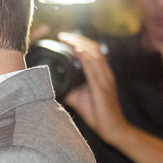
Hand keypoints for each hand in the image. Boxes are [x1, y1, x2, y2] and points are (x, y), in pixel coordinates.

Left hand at [56, 31, 130, 145]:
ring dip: (80, 44)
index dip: (79, 41)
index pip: (92, 51)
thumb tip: (50, 84)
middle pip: (94, 48)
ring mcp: (106, 79)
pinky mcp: (104, 88)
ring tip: (67, 38)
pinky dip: (86, 58)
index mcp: (101, 73)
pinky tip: (78, 51)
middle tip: (62, 34)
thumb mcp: (78, 97)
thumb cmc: (97, 113)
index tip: (64, 37)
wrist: (113, 128)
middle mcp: (105, 73)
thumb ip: (68, 87)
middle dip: (78, 39)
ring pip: (95, 55)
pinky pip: (95, 69)